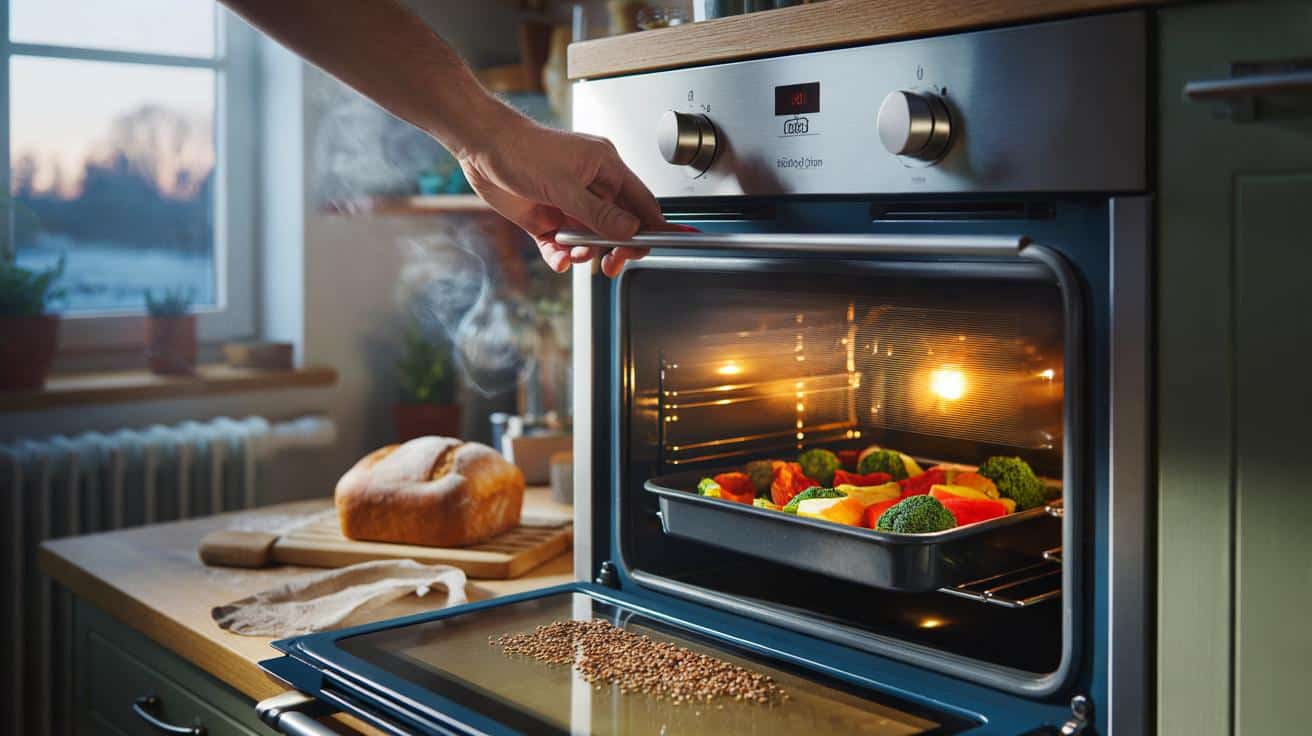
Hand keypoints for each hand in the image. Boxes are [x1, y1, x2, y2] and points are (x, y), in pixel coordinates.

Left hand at [457, 113, 661, 277]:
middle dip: (618, 247)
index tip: (662, 245)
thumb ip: (598, 212)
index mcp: (605, 169)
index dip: (653, 226)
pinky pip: (563, 246)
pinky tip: (559, 258)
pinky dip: (562, 256)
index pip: (641, 202)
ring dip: (587, 254)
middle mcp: (590, 187)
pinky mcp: (547, 219)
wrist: (481, 147)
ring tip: (576, 255)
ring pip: (591, 240)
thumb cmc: (521, 149)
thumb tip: (630, 231)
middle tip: (613, 264)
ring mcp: (569, 204)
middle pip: (619, 226)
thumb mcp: (564, 184)